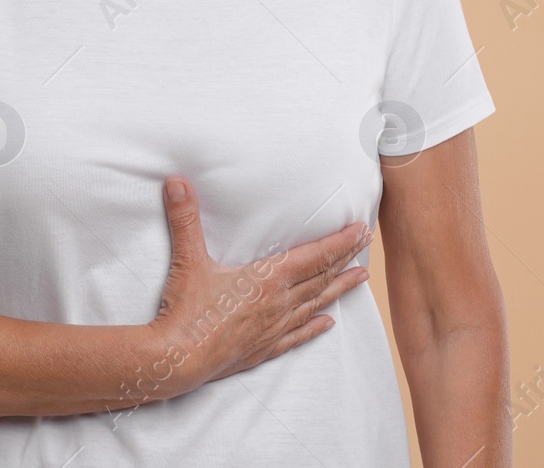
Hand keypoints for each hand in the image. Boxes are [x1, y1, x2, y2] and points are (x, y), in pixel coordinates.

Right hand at [145, 176, 372, 395]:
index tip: (360, 230)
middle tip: (366, 245)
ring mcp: (273, 329)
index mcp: (266, 280)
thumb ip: (185, 219)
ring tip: (361, 278)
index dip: (339, 242)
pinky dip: (315, 327)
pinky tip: (328, 323)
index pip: (314, 256)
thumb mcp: (187, 259)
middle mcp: (278, 304)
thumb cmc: (186, 311)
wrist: (178, 360)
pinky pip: (297, 336)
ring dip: (339, 289)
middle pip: (321, 277)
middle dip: (345, 258)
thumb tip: (177, 183)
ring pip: (315, 304)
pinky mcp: (263, 349)